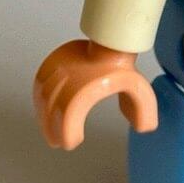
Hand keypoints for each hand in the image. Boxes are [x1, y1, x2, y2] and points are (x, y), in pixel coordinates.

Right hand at [33, 40, 157, 148]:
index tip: (72, 143)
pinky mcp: (52, 63)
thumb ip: (143, 109)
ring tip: (51, 132)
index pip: (70, 112)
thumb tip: (144, 128)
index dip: (68, 131)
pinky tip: (45, 113)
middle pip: (51, 108)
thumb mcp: (138, 89)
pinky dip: (40, 102)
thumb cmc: (122, 66)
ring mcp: (57, 69)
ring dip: (44, 117)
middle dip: (52, 129)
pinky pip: (39, 86)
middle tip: (57, 142)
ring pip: (42, 98)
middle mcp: (68, 77)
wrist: (109, 40)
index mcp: (88, 85)